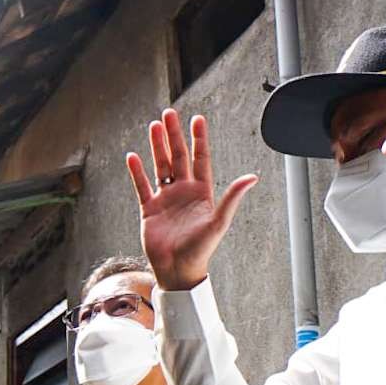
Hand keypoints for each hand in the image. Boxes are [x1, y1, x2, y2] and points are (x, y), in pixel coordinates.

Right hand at [126, 109, 258, 290]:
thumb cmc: (201, 250)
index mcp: (202, 192)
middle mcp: (183, 192)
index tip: (197, 119)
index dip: (199, 139)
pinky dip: (137, 172)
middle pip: (178, 156)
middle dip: (174, 135)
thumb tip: (252, 177)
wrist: (178, 270)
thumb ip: (232, 197)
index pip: (200, 159)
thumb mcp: (218, 222)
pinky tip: (133, 157)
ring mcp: (165, 199)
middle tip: (169, 114)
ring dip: (157, 147)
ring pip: (160, 166)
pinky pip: (142, 186)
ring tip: (153, 126)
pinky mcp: (149, 209)